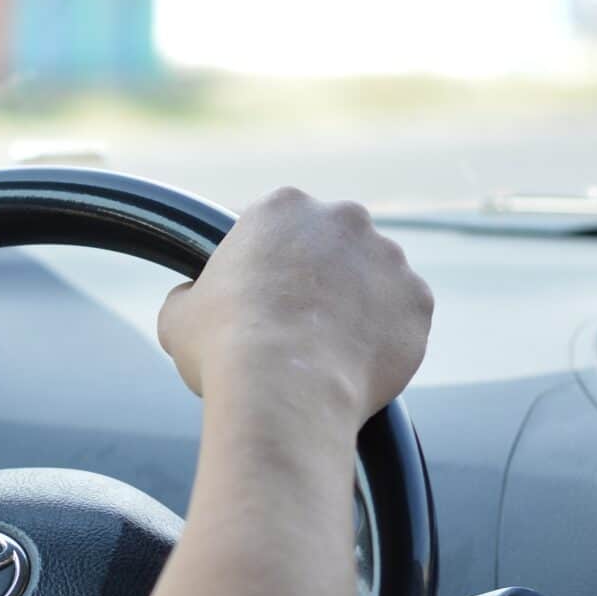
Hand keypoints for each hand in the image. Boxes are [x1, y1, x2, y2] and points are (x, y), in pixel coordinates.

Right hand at [157, 187, 432, 423]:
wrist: (283, 389)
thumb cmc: (224, 346)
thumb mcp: (178, 314)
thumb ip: (190, 295)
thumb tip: (190, 300)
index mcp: (283, 206)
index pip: (278, 223)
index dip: (268, 260)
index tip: (261, 293)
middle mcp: (344, 218)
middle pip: (334, 242)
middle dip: (321, 274)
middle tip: (298, 321)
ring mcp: (388, 257)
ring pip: (374, 278)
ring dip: (358, 304)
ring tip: (329, 351)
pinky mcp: (418, 300)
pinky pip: (403, 317)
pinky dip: (387, 337)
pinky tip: (357, 364)